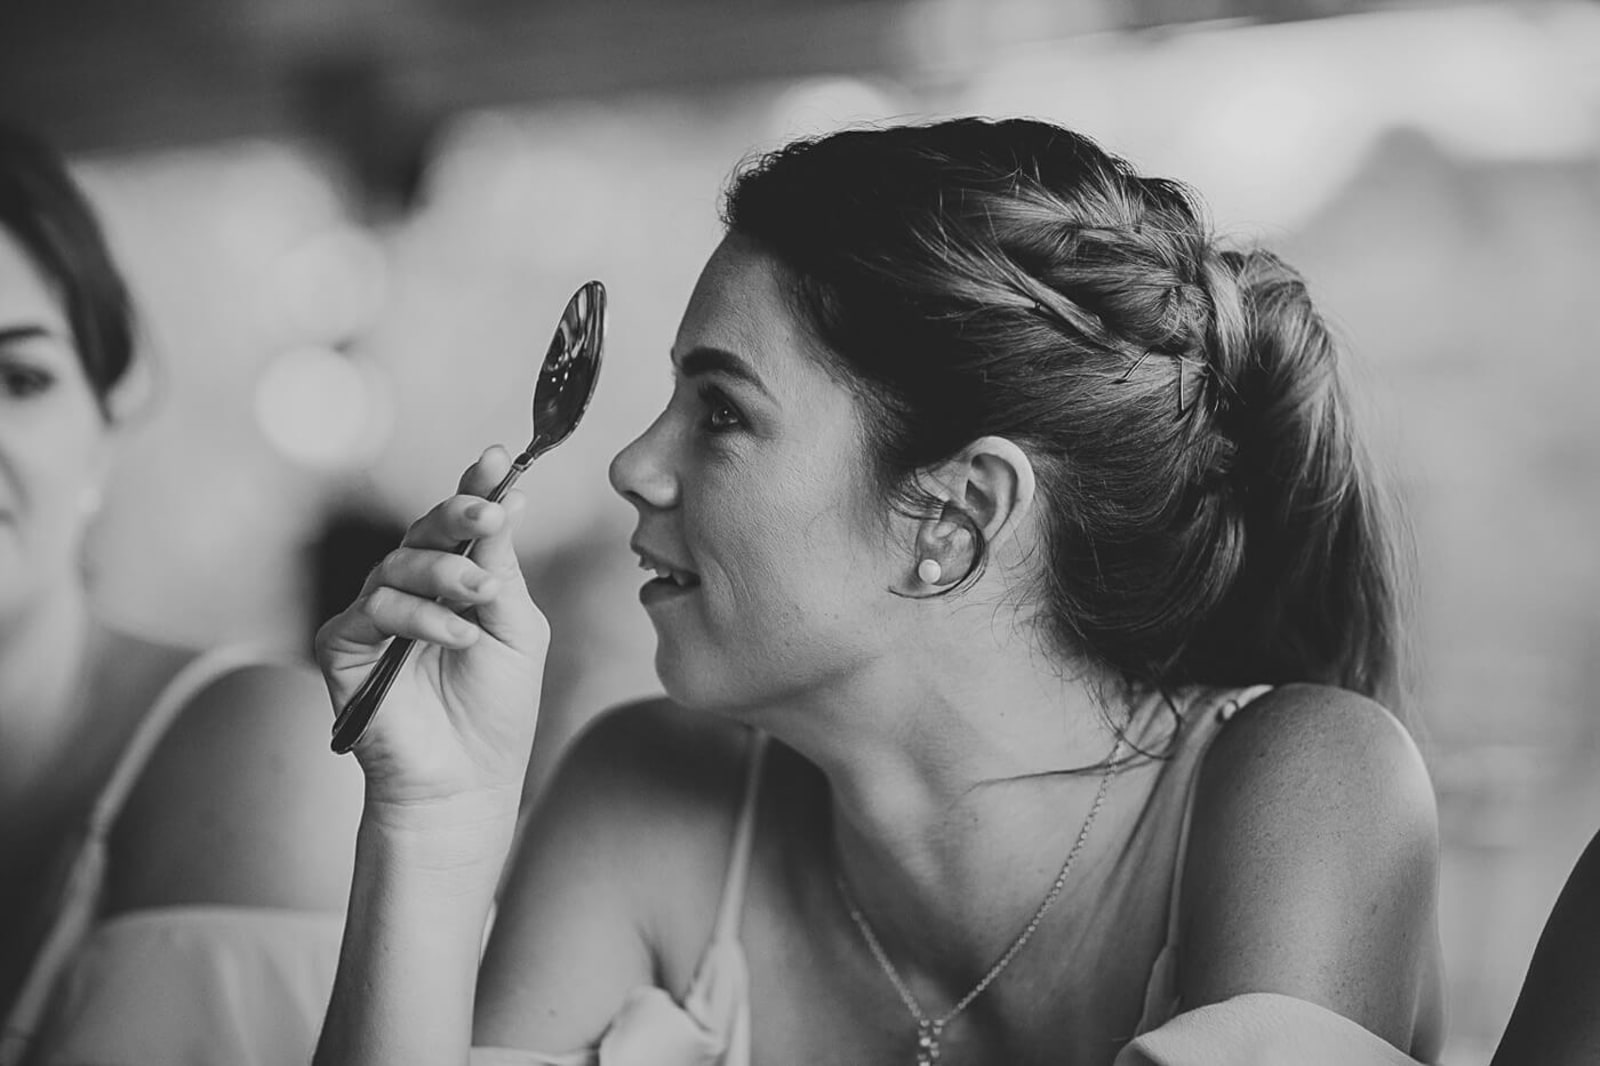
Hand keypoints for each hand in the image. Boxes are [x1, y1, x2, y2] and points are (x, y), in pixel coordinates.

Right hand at [315, 446, 549, 819]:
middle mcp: (411, 590)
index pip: (461, 523)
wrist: (466, 780)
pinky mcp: (343, 647)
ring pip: (397, 565)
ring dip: (445, 575)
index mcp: (455, 580)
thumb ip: (502, 567)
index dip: (476, 488)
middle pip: (424, 532)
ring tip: (481, 600)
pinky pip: (374, 611)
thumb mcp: (515, 628)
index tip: (499, 458)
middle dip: (458, 516)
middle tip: (489, 515)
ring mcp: (373, 617)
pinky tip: (458, 637)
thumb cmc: (495, 708)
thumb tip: (509, 498)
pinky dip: (421, 619)